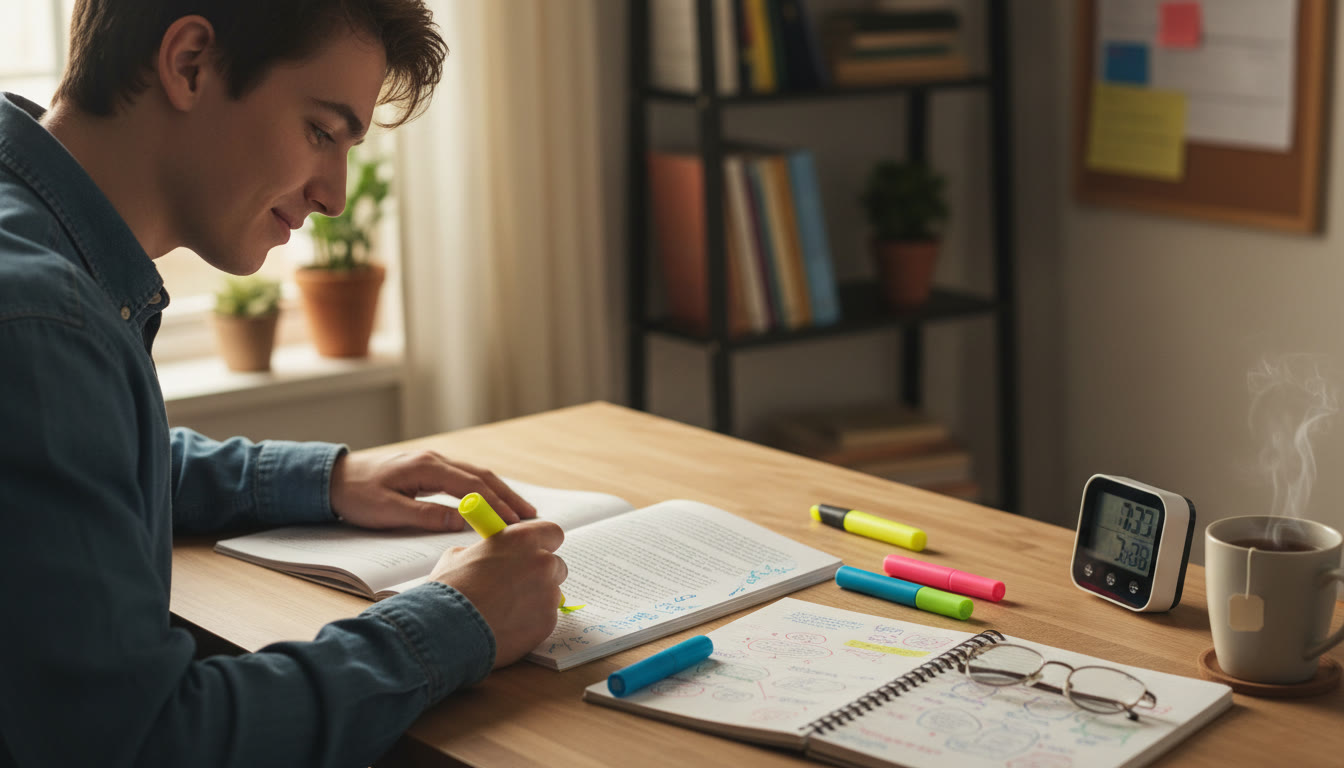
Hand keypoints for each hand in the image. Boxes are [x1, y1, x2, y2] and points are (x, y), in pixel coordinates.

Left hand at [329, 450, 537, 530]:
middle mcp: (435, 459)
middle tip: (531, 516)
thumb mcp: (388, 511)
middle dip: (508, 496)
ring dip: (500, 492)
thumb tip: (462, 521)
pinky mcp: (430, 469)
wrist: (333, 479)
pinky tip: (494, 502)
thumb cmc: (356, 496)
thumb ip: (426, 516)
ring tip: (520, 511)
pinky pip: (465, 477)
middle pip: (482, 476)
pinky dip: (485, 489)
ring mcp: (433, 462)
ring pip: (477, 475)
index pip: (473, 486)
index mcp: (427, 467)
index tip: (515, 522)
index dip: (497, 505)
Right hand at [431, 520, 566, 666]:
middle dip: (541, 574)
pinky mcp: (548, 622)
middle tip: (518, 586)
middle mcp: (542, 563)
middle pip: (556, 565)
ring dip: (536, 599)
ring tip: (506, 611)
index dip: (543, 544)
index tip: (533, 552)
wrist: (448, 629)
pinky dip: (531, 622)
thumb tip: (490, 557)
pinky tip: (507, 626)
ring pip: (551, 593)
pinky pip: (546, 618)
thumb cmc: (450, 590)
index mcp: (523, 539)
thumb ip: (486, 552)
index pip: (552, 533)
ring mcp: (548, 594)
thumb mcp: (460, 556)